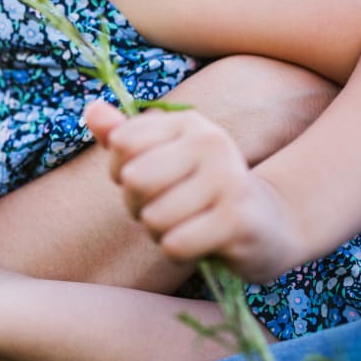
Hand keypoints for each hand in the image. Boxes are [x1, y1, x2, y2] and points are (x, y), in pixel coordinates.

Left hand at [85, 100, 300, 281]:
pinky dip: (178, 251)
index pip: (122, 143)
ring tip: (186, 224)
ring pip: (153, 218)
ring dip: (159, 232)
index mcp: (189, 122)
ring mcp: (229, 180)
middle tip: (165, 208)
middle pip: (135, 180)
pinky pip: (174, 244)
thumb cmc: (200, 191)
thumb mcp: (162, 158)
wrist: (269, 224)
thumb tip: (91, 109)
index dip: (121, 171)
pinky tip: (201, 242)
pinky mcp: (238, 220)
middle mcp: (212, 143)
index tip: (148, 178)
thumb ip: (123, 136)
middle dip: (138, 206)